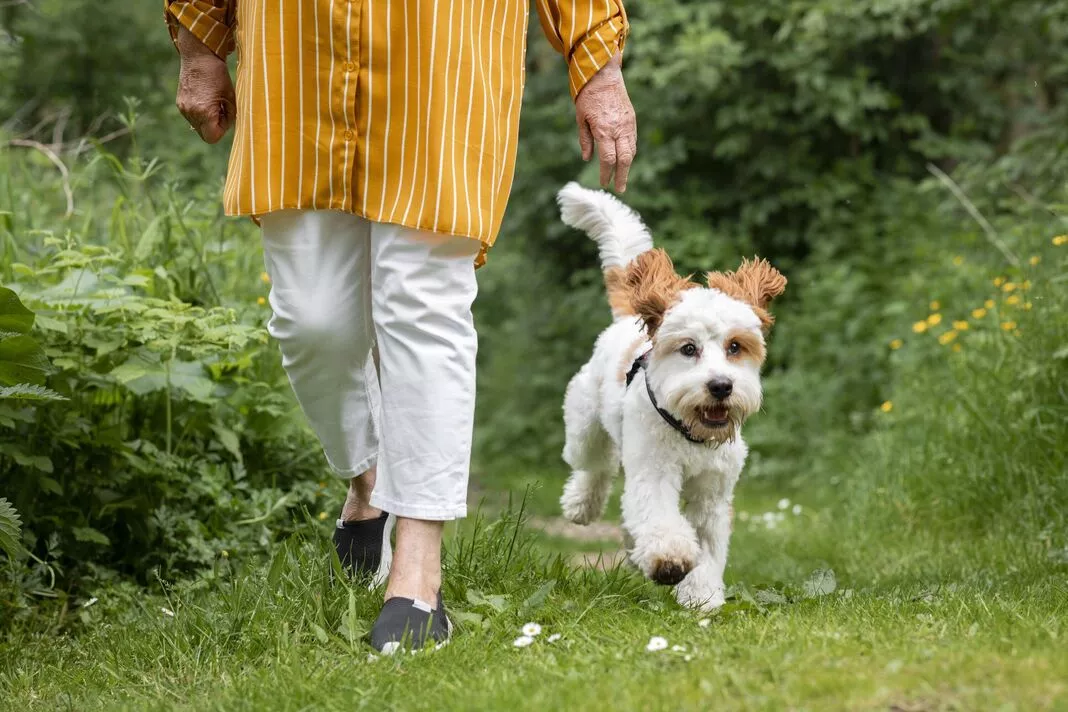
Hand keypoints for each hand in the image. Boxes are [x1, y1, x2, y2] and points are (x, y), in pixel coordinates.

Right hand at [175, 25, 235, 143]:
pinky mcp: (179, 103)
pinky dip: (200, 113)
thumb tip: (227, 126)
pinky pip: (192, 117)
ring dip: (207, 120)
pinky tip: (205, 98)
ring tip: (213, 101)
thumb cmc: (218, 75)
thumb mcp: (230, 96)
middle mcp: (190, 112)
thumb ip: (230, 116)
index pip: (213, 137)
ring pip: (198, 127)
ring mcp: (183, 108)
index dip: (222, 130)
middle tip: (221, 110)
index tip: (226, 116)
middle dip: (215, 126)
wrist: (198, 56)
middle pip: (205, 134)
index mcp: (204, 112)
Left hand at [574, 53, 636, 191]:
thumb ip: (585, 139)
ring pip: (631, 151)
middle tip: (620, 189)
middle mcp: (619, 129)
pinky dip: (629, 152)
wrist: (603, 73)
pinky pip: (632, 141)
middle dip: (622, 176)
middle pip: (624, 160)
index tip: (603, 183)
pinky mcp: (631, 119)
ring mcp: (628, 124)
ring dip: (627, 166)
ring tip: (622, 176)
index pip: (608, 160)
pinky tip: (624, 159)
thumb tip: (587, 158)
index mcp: (604, 130)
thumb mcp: (580, 118)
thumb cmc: (587, 95)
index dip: (606, 174)